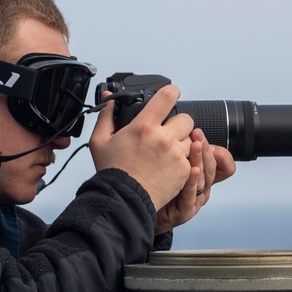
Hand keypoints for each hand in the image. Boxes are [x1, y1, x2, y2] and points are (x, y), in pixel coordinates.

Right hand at [89, 86, 195, 209]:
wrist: (124, 199)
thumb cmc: (113, 171)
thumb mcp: (100, 141)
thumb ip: (106, 116)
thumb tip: (109, 99)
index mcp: (144, 127)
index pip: (167, 96)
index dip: (172, 92)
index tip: (172, 94)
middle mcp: (163, 138)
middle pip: (186, 118)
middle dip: (178, 123)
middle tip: (167, 132)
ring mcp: (176, 154)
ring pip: (190, 139)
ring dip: (182, 142)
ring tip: (166, 152)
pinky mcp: (184, 170)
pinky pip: (191, 158)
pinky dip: (183, 160)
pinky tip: (168, 166)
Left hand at [155, 128, 236, 234]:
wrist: (139, 209)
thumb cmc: (154, 187)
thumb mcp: (169, 163)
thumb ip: (180, 149)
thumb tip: (187, 130)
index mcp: (202, 177)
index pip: (224, 165)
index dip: (218, 152)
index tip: (202, 135)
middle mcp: (201, 189)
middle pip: (213, 168)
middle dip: (205, 149)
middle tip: (197, 134)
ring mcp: (194, 201)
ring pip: (204, 180)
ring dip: (200, 160)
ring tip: (196, 145)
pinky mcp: (185, 211)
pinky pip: (191, 196)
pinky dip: (193, 182)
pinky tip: (192, 170)